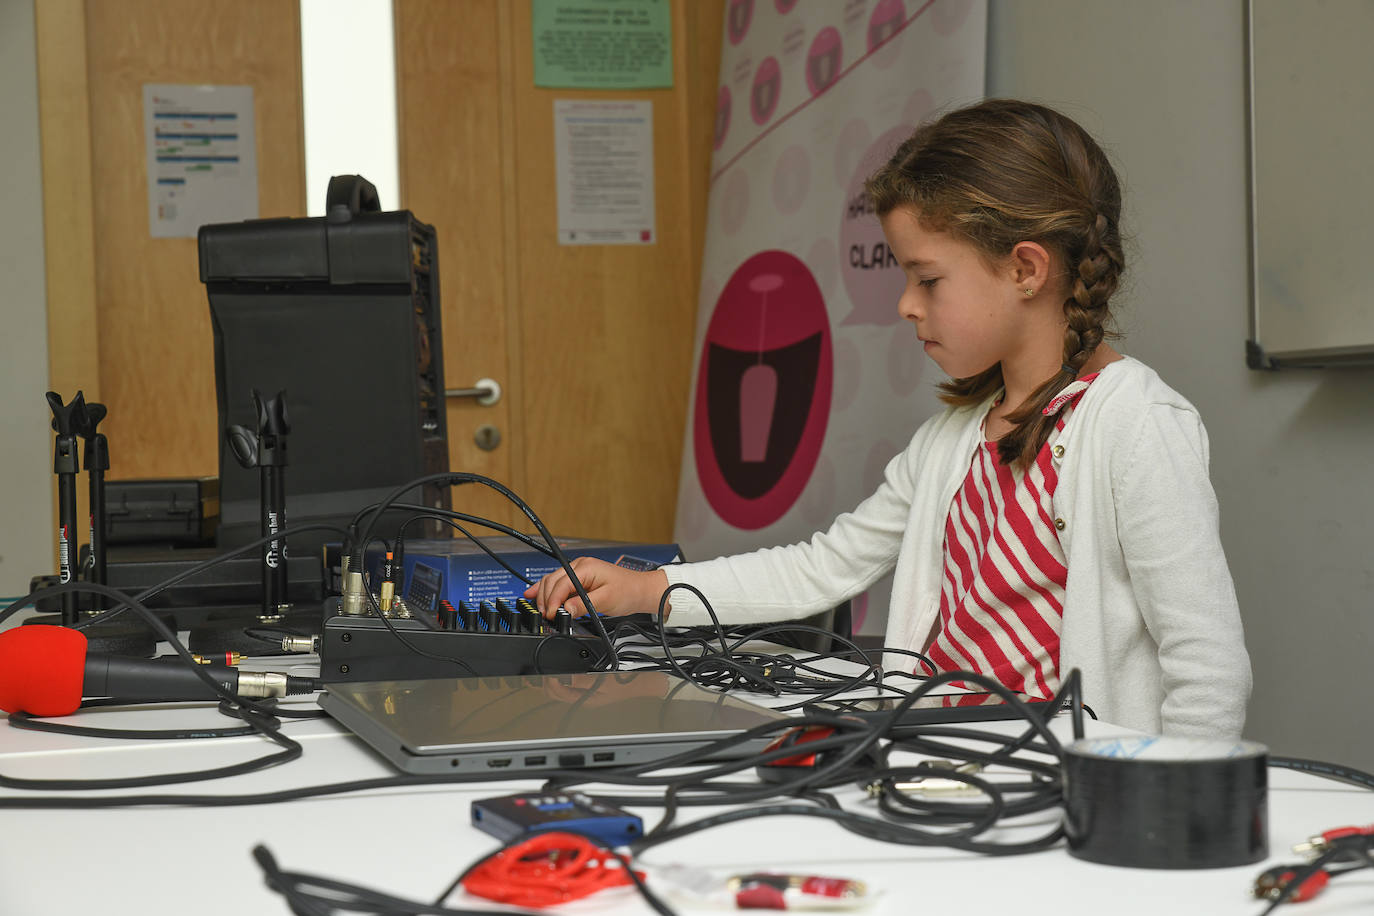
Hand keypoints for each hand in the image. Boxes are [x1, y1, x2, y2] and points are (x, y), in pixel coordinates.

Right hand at [522, 557, 669, 618]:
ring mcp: (578, 571)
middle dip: (545, 599)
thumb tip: (565, 611)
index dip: (553, 600)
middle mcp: (579, 566)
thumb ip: (583, 605)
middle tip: (546, 616)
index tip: (551, 614)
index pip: (562, 583)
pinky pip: (557, 584)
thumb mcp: (606, 600)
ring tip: (541, 611)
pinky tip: (534, 595)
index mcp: (586, 567)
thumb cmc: (628, 591)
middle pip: (552, 581)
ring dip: (544, 596)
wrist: (640, 590)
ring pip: (552, 581)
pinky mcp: (578, 579)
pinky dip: (546, 591)